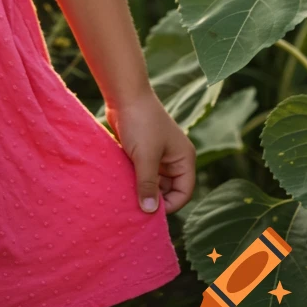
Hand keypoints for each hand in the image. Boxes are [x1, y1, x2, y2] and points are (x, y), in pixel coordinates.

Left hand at [104, 88, 195, 215]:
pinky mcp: (142, 150)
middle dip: (154, 198)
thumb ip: (148, 184)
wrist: (124, 94)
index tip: (149, 212)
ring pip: (153, 181)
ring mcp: (158, 154)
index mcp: (184, 159)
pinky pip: (141, 172)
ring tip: (127, 197)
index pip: (183, 192)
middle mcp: (174, 158)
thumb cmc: (140, 122)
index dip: (169, 205)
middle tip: (135, 207)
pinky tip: (122, 184)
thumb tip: (149, 212)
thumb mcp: (145, 156)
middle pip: (168, 189)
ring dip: (142, 188)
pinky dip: (134, 178)